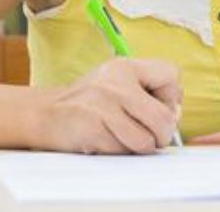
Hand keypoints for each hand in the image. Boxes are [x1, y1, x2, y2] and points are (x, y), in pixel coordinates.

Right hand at [33, 58, 181, 154]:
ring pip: (146, 142)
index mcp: (125, 67)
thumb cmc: (88, 103)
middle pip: (165, 118)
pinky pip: (123, 152)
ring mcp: (102, 105)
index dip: (171, 98)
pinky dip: (117, 152)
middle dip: (161, 135)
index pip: (172, 76)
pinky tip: (103, 140)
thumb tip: (174, 117)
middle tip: (147, 135)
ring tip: (121, 137)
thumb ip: (147, 94)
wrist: (45, 114)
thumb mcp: (116, 83)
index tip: (156, 106)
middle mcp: (115, 82)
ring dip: (138, 148)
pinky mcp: (92, 128)